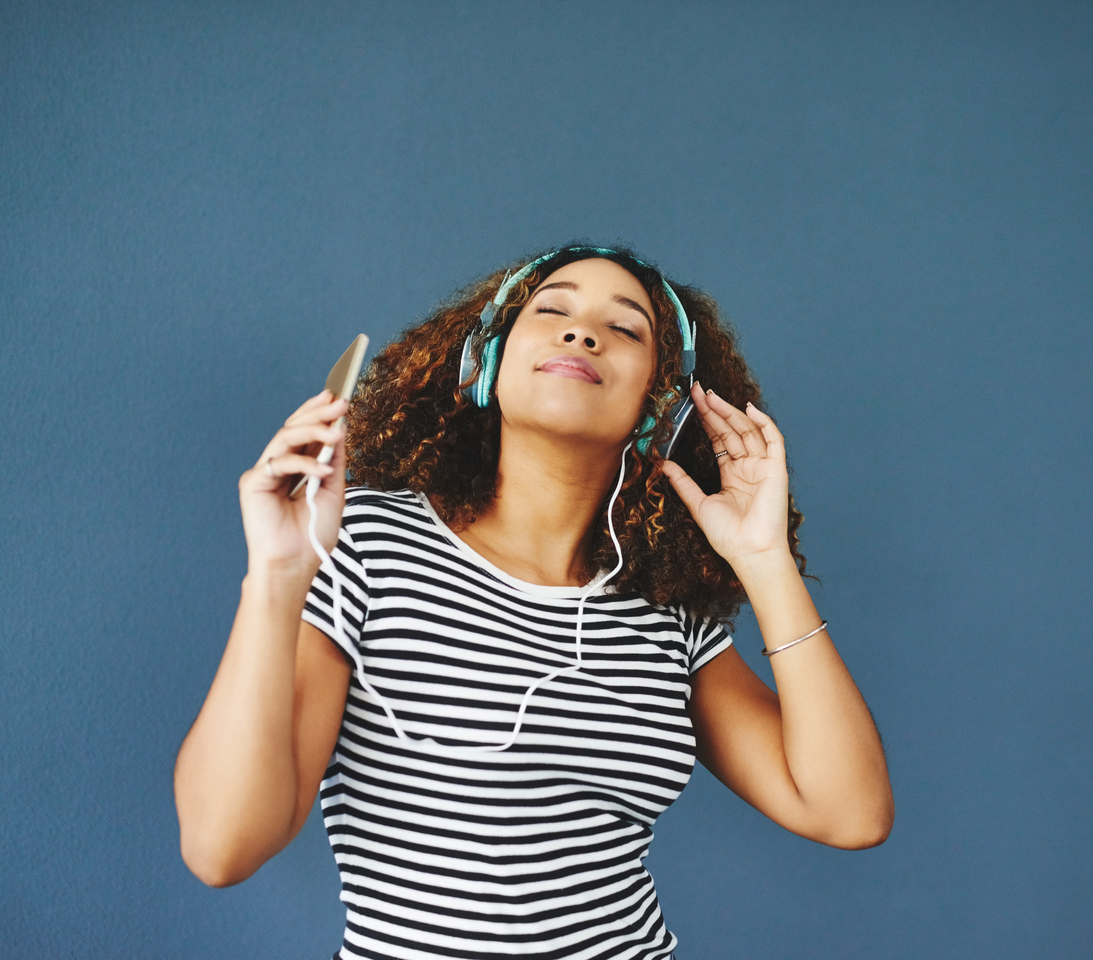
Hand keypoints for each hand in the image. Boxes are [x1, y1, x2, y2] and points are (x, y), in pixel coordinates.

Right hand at [238, 390, 347, 577]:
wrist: (295, 564)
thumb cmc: (313, 534)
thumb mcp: (333, 490)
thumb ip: (334, 460)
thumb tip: (341, 428)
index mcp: (296, 468)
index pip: (305, 433)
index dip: (319, 413)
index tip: (338, 398)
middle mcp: (277, 466)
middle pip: (294, 428)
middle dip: (317, 413)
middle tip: (339, 403)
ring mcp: (263, 473)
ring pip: (286, 438)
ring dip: (314, 430)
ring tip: (337, 431)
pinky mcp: (253, 483)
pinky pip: (279, 462)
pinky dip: (304, 463)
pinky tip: (323, 471)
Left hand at [661, 383, 790, 568]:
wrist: (748, 551)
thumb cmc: (727, 535)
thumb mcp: (698, 504)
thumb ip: (682, 482)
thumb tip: (662, 464)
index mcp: (731, 474)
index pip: (718, 439)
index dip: (706, 420)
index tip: (691, 403)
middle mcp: (748, 467)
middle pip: (731, 430)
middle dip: (714, 410)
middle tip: (698, 391)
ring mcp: (763, 466)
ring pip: (748, 430)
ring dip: (731, 411)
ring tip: (712, 396)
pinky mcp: (776, 469)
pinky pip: (773, 439)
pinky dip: (763, 422)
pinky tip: (748, 408)